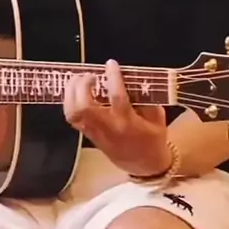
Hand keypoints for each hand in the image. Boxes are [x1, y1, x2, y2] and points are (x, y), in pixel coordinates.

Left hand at [63, 60, 170, 175]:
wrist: (144, 165)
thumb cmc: (153, 139)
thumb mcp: (157, 117)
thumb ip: (146, 98)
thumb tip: (133, 78)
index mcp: (127, 122)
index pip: (117, 97)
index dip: (112, 78)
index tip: (111, 64)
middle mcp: (108, 127)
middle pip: (84, 106)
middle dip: (83, 86)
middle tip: (90, 75)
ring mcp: (95, 132)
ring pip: (73, 113)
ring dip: (72, 93)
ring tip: (78, 80)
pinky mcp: (88, 135)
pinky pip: (72, 117)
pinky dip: (70, 101)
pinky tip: (75, 91)